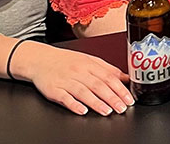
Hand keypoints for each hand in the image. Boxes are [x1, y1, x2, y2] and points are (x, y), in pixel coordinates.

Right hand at [12, 41, 133, 115]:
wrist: (40, 59)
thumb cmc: (66, 61)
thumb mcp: (88, 60)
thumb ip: (107, 69)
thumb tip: (125, 78)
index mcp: (89, 64)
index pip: (108, 76)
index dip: (120, 88)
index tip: (129, 98)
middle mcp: (79, 71)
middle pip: (98, 85)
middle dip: (112, 97)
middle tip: (122, 107)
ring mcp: (66, 81)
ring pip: (83, 92)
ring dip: (96, 103)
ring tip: (107, 111)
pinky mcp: (53, 90)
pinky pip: (64, 98)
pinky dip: (73, 104)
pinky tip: (82, 111)